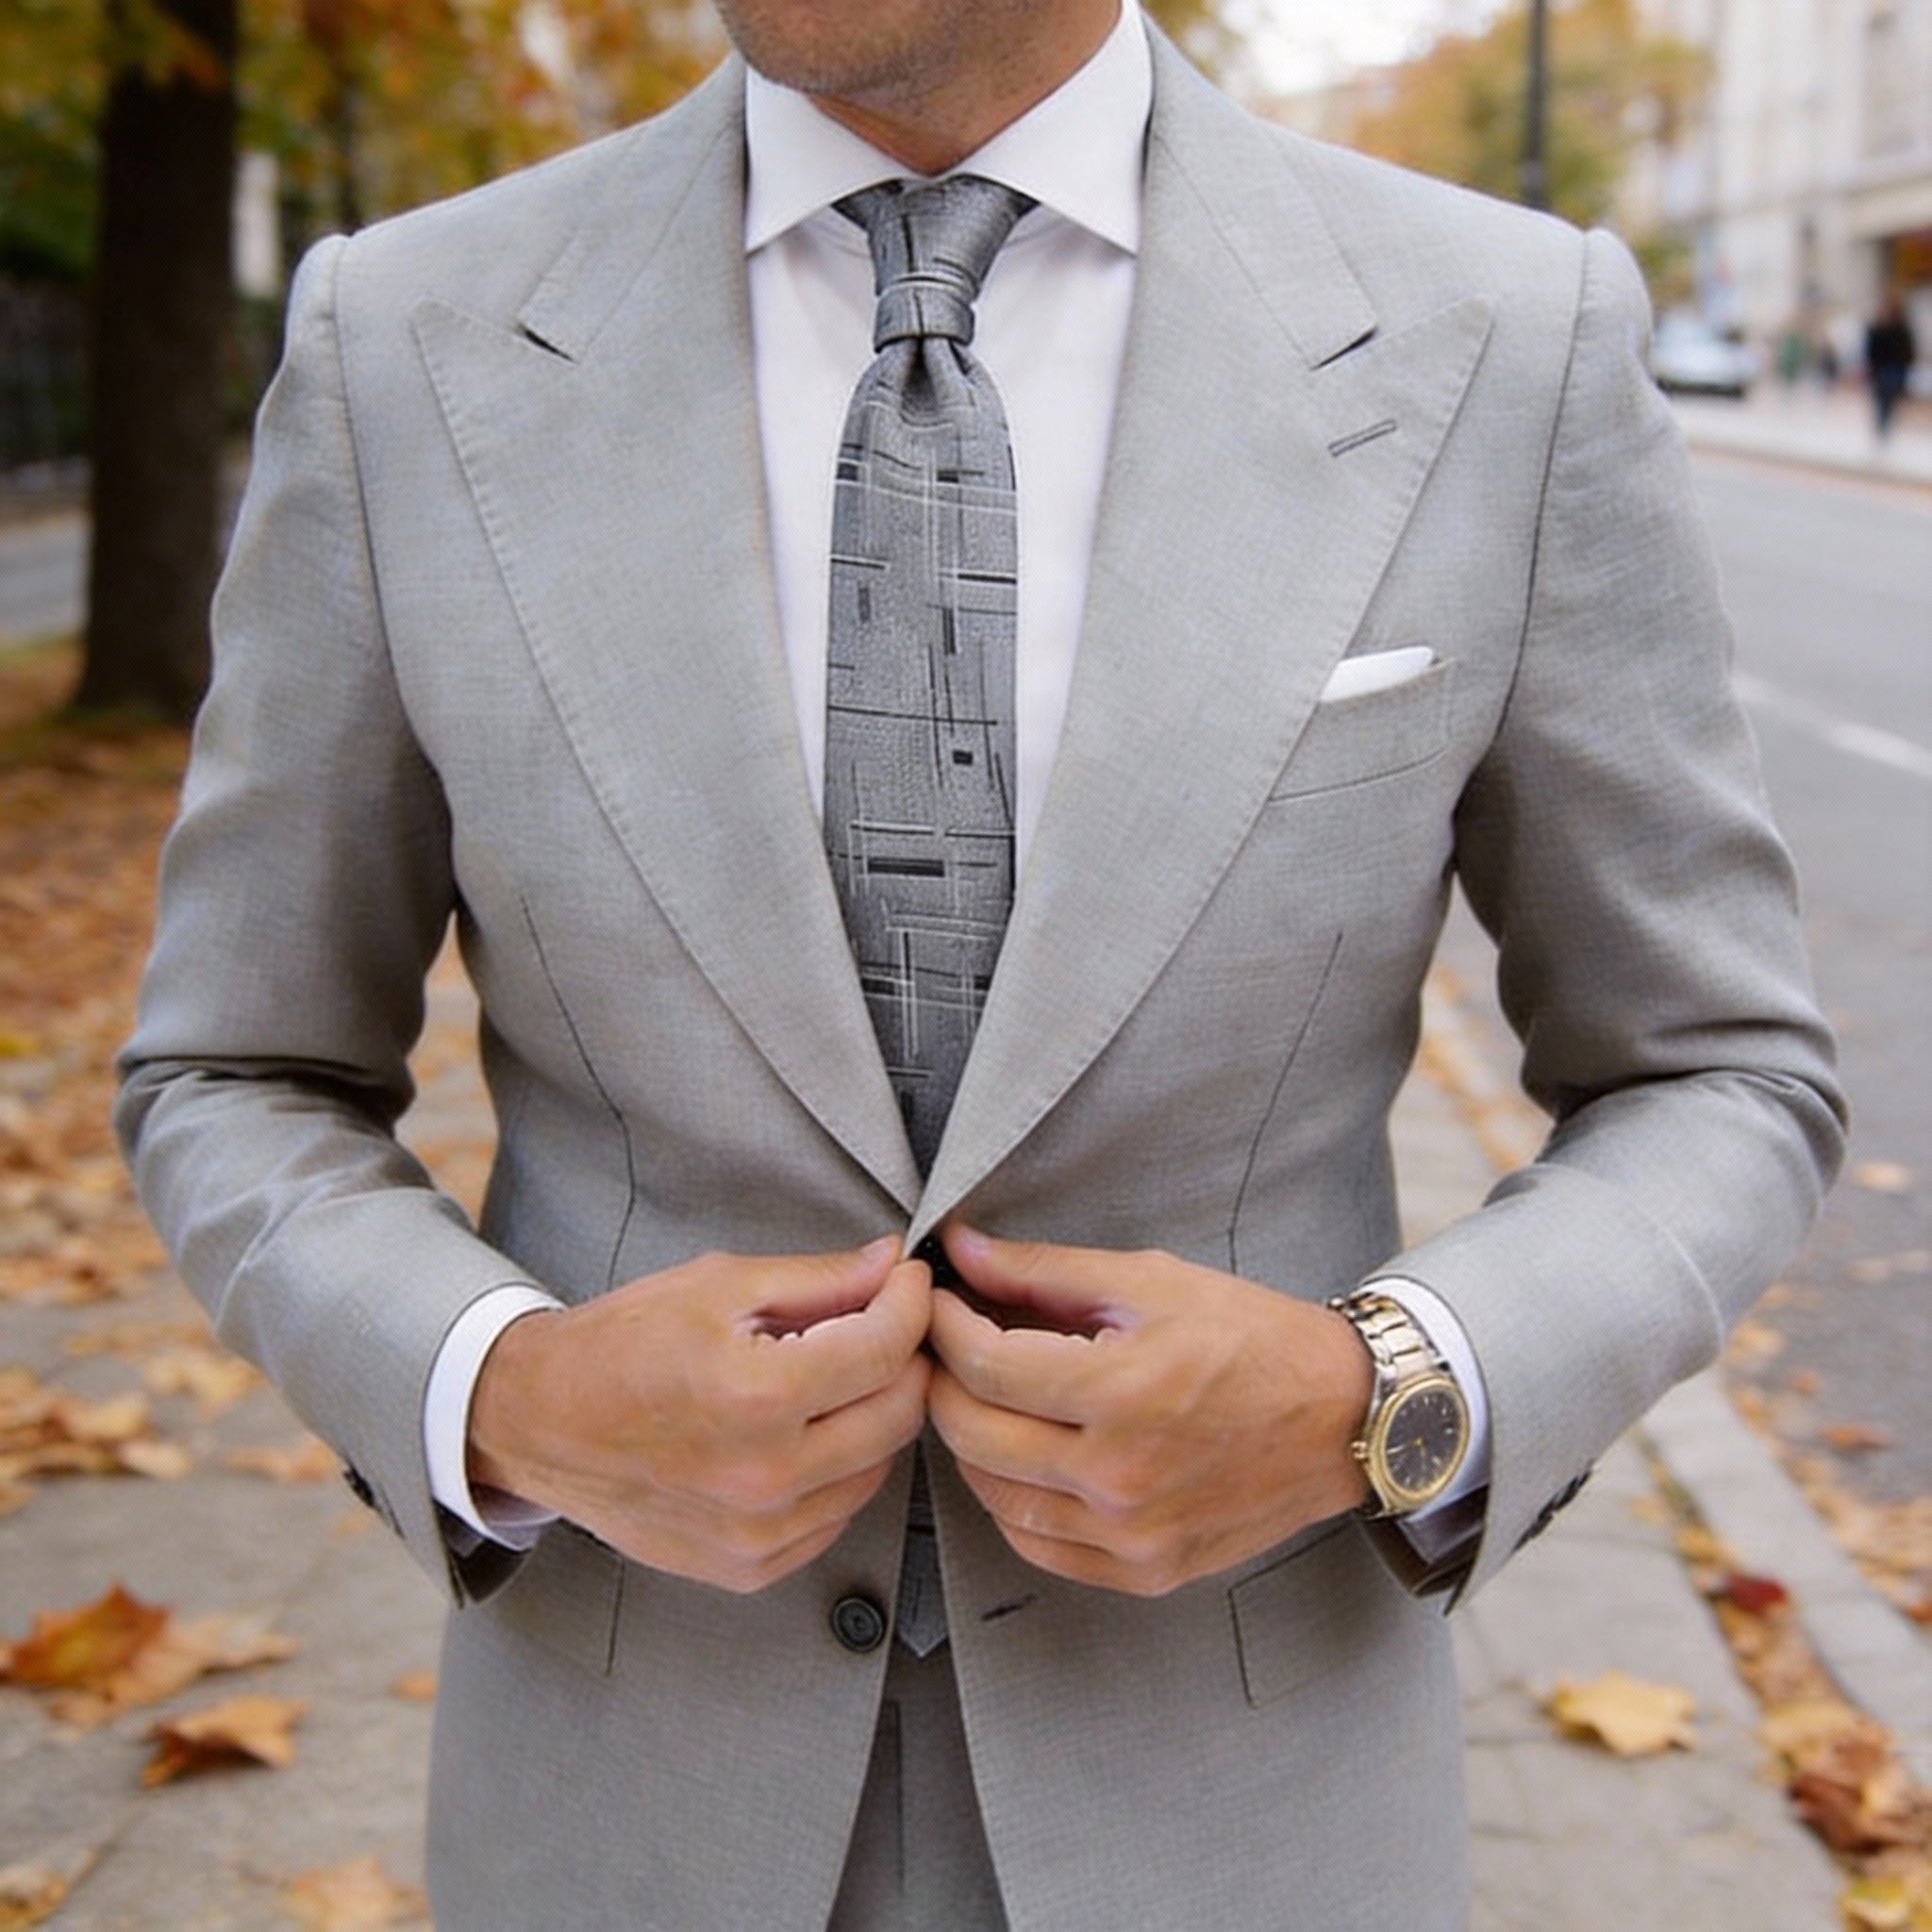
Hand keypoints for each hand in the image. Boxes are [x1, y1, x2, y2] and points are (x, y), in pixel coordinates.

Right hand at [468, 1238, 931, 1592]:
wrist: (540, 1421)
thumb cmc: (622, 1343)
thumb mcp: (720, 1285)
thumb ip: (820, 1279)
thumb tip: (892, 1264)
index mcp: (757, 1396)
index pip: (886, 1349)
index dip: (911, 1303)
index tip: (907, 1282)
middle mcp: (764, 1477)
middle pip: (898, 1413)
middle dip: (904, 1357)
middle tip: (880, 1323)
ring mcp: (758, 1534)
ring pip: (877, 1468)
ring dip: (874, 1415)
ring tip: (834, 1377)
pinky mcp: (750, 1567)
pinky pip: (836, 1514)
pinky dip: (839, 1469)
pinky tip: (803, 1432)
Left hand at [927, 1225, 1372, 1595]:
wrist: (1343, 1418)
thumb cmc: (1252, 1338)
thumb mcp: (1150, 1281)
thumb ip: (1044, 1270)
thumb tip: (960, 1249)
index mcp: (1122, 1392)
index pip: (984, 1365)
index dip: (943, 1325)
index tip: (936, 1300)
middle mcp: (1120, 1476)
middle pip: (973, 1434)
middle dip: (942, 1380)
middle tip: (944, 1345)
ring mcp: (1131, 1535)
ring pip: (994, 1496)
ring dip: (970, 1442)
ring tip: (982, 1396)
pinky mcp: (1145, 1571)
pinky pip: (1038, 1545)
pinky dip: (1011, 1500)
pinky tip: (1022, 1457)